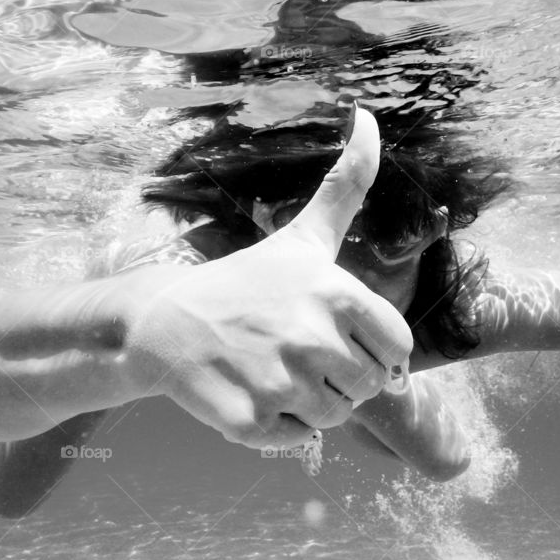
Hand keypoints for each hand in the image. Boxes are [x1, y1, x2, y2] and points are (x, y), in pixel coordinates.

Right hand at [127, 106, 412, 447]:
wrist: (161, 322)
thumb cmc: (243, 280)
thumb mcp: (301, 237)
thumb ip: (346, 185)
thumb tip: (372, 119)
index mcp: (337, 295)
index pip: (397, 353)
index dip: (369, 350)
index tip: (332, 336)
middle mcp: (313, 341)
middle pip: (365, 389)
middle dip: (336, 378)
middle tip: (291, 354)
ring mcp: (280, 385)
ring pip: (332, 418)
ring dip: (306, 403)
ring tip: (268, 371)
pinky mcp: (250, 422)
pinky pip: (295, 440)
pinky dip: (275, 426)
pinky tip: (246, 392)